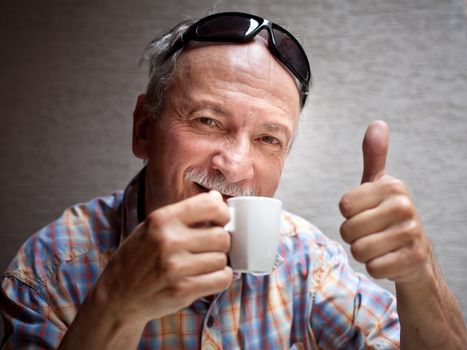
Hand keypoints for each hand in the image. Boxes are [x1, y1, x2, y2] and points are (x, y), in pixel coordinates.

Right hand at [94, 190, 232, 322]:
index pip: (210, 205)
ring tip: (203, 264)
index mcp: (161, 219)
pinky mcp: (183, 290)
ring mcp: (176, 267)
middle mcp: (168, 241)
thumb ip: (183, 213)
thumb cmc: (137, 260)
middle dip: (220, 243)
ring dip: (217, 263)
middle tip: (210, 248)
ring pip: (222, 259)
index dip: (222, 213)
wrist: (116, 298)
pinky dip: (220, 278)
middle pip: (221, 236)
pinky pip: (222, 279)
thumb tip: (216, 198)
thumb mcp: (150, 227)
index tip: (222, 220)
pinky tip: (208, 277)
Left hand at [339, 121, 432, 283]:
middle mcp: (404, 206)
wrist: (415, 255)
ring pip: (358, 250)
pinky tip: (388, 260)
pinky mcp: (412, 259)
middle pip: (348, 229)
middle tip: (372, 233)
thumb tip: (377, 123)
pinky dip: (375, 268)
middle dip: (353, 236)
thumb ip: (374, 157)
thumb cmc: (388, 217)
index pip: (344, 205)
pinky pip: (372, 267)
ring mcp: (411, 233)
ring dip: (363, 253)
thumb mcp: (380, 186)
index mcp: (392, 187)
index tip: (366, 213)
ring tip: (379, 246)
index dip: (349, 214)